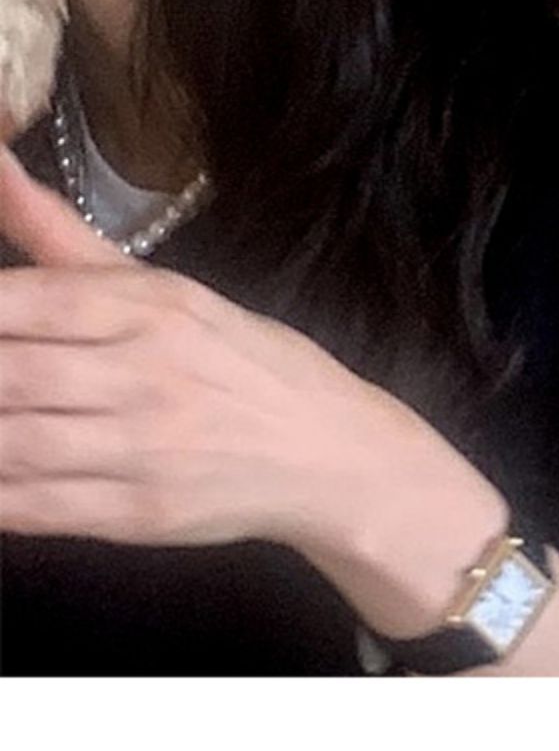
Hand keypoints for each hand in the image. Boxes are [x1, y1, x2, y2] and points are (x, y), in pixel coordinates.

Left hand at [0, 145, 508, 636]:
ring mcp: (145, 450)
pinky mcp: (141, 513)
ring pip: (10, 444)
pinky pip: (33, 507)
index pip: (30, 299)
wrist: (334, 456)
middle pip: (9, 375)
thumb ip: (64, 236)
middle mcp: (149, 375)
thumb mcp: (172, 292)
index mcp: (156, 309)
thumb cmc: (249, 367)